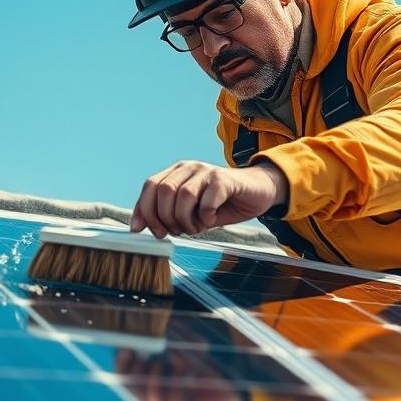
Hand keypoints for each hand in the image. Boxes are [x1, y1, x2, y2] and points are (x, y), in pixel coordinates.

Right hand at [116, 348, 245, 400]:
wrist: (230, 399)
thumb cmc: (206, 374)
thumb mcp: (194, 352)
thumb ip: (181, 338)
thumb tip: (170, 318)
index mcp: (153, 385)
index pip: (128, 378)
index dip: (122, 365)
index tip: (124, 348)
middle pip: (134, 392)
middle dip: (131, 374)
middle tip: (137, 357)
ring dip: (153, 380)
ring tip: (159, 363)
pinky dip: (179, 386)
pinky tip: (186, 369)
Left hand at [129, 160, 288, 237]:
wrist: (258, 192)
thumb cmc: (223, 203)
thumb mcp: (192, 212)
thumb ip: (168, 215)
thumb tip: (141, 227)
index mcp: (177, 173)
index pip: (150, 186)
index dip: (145, 210)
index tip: (146, 231)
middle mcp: (189, 168)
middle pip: (164, 191)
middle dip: (166, 219)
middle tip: (178, 232)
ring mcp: (206, 171)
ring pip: (183, 196)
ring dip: (186, 220)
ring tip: (196, 228)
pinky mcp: (223, 179)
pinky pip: (206, 202)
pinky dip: (206, 217)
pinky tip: (212, 219)